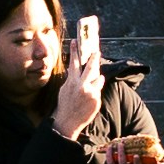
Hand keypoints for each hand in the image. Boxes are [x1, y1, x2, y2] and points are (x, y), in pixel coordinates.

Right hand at [54, 19, 104, 141]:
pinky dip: (95, 91)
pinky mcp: (96, 99)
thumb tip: (74, 71)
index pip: (74, 62)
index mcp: (72, 82)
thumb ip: (71, 80)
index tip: (75, 41)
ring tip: (94, 80)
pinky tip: (90, 98)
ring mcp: (90, 92)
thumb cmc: (65, 105)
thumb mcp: (65, 90)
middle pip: (91, 67)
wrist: (68, 122)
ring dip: (97, 78)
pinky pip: (98, 91)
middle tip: (96, 51)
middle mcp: (82, 85)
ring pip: (98, 79)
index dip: (74, 51)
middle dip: (94, 58)